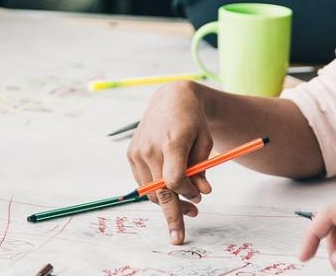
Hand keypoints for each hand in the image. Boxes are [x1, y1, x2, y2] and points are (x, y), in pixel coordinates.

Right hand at [126, 82, 214, 244]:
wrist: (170, 99)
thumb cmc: (192, 121)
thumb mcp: (205, 141)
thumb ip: (202, 169)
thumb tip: (202, 193)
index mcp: (171, 142)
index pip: (174, 180)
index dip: (187, 193)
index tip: (199, 199)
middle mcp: (149, 148)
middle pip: (159, 191)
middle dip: (172, 214)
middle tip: (180, 235)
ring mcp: (137, 152)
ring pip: (150, 191)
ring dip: (166, 203)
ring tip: (188, 207)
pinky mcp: (131, 154)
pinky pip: (143, 182)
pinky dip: (156, 191)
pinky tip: (171, 190)